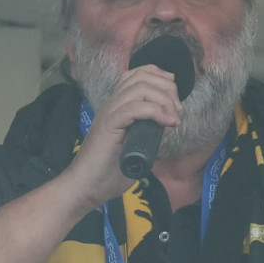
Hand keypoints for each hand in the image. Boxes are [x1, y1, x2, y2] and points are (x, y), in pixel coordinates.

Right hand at [65, 64, 183, 207]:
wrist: (86, 187)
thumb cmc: (109, 171)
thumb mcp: (139, 147)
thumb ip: (152, 133)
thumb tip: (170, 122)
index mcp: (117, 106)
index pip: (136, 75)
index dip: (159, 77)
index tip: (175, 97)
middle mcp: (112, 104)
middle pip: (141, 76)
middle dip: (166, 87)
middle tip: (177, 109)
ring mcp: (109, 113)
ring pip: (139, 88)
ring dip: (164, 99)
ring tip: (174, 118)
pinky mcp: (108, 125)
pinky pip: (134, 108)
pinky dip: (156, 111)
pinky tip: (168, 123)